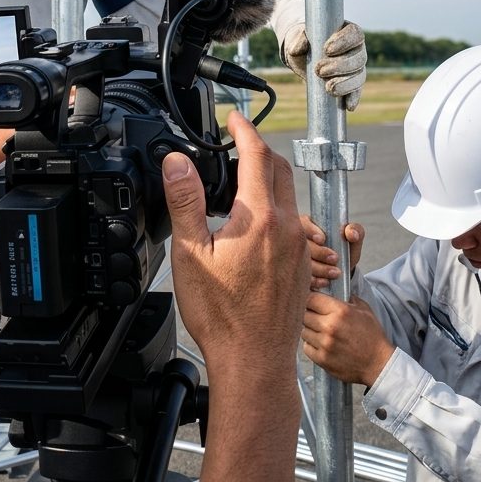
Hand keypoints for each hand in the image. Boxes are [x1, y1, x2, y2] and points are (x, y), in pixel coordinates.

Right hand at [163, 110, 308, 378]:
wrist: (255, 364)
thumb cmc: (223, 317)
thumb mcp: (191, 253)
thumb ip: (185, 200)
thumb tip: (177, 161)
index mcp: (260, 217)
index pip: (256, 154)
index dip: (243, 129)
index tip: (233, 118)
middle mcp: (289, 226)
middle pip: (279, 169)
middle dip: (258, 150)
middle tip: (234, 144)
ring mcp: (300, 247)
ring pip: (289, 196)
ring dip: (267, 179)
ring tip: (239, 183)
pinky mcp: (303, 265)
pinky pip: (294, 222)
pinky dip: (275, 208)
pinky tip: (254, 225)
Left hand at [282, 20, 366, 109]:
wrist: (303, 58)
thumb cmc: (303, 44)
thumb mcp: (297, 40)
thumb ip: (297, 40)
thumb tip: (296, 49)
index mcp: (346, 32)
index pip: (355, 34)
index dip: (345, 41)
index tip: (327, 50)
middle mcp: (356, 49)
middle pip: (359, 57)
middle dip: (340, 65)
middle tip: (319, 70)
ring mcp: (356, 67)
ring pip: (360, 75)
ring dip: (345, 83)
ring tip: (328, 87)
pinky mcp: (352, 83)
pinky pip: (358, 90)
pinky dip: (354, 97)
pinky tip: (348, 105)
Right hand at [301, 216, 364, 289]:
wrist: (341, 270)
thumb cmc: (343, 249)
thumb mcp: (352, 239)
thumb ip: (355, 230)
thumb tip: (351, 233)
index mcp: (309, 225)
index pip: (304, 223)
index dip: (311, 231)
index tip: (322, 239)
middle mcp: (298, 240)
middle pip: (301, 244)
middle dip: (319, 252)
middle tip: (334, 258)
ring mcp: (295, 257)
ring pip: (301, 262)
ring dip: (319, 268)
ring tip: (335, 273)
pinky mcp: (298, 273)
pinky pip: (302, 277)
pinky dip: (315, 280)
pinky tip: (326, 281)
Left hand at [302, 292, 393, 386]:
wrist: (379, 364)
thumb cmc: (372, 336)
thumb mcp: (364, 310)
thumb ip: (346, 298)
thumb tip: (332, 289)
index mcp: (339, 311)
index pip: (311, 298)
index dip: (310, 299)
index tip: (313, 302)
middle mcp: (329, 326)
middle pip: (304, 314)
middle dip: (310, 314)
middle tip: (318, 318)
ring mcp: (324, 344)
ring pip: (304, 331)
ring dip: (310, 330)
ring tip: (322, 332)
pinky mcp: (322, 359)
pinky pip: (306, 347)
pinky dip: (311, 345)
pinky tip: (322, 344)